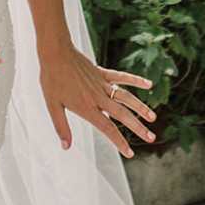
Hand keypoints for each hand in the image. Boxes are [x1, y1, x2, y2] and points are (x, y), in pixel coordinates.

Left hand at [40, 43, 155, 159]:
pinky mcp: (102, 73)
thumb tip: (66, 147)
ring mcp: (102, 84)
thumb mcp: (52, 105)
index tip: (130, 153)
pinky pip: (122, 77)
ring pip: (126, 98)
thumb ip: (61, 127)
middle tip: (151, 138)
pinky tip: (148, 84)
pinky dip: (136, 80)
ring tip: (153, 117)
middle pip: (122, 115)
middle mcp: (98, 97)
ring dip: (140, 107)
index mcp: (87, 107)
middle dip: (138, 127)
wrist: (55, 52)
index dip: (119, 142)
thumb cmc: (51, 79)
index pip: (107, 128)